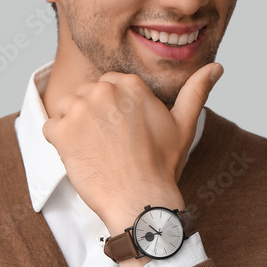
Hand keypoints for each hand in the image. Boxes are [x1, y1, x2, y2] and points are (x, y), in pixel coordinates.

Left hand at [41, 63, 222, 229]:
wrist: (140, 200)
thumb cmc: (161, 166)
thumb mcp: (183, 124)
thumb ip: (196, 91)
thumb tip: (216, 67)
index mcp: (129, 84)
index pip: (108, 85)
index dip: (112, 109)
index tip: (122, 131)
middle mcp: (103, 91)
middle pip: (86, 94)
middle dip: (92, 116)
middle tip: (109, 145)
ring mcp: (80, 110)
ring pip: (66, 108)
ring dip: (74, 127)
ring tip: (95, 150)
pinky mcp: (61, 132)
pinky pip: (50, 127)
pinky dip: (59, 142)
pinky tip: (80, 156)